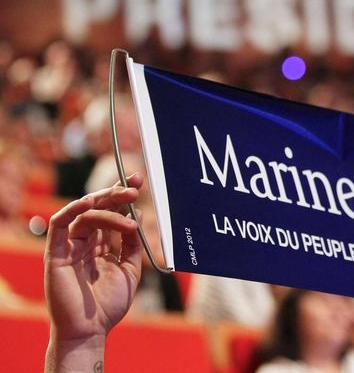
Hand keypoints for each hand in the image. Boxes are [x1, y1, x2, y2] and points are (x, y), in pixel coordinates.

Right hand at [44, 174, 143, 372]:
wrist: (91, 330)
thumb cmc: (109, 304)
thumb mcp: (130, 269)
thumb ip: (134, 243)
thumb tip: (138, 215)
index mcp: (102, 244)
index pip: (112, 212)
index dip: (123, 195)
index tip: (140, 181)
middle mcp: (86, 241)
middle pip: (99, 207)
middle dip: (117, 193)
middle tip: (136, 187)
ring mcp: (71, 246)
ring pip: (86, 214)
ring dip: (109, 210)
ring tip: (130, 219)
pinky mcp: (56, 253)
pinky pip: (60, 225)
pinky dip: (72, 210)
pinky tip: (88, 203)